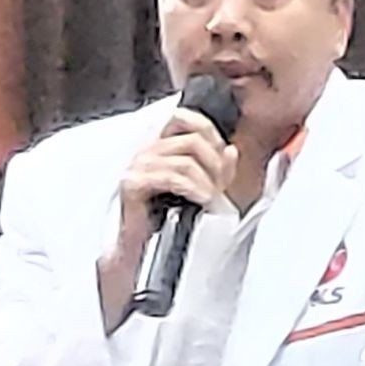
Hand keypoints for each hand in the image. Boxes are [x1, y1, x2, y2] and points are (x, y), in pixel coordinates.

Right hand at [108, 106, 240, 266]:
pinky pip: (171, 177)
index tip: (223, 157)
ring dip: (207, 180)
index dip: (211, 134)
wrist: (141, 247)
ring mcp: (138, 165)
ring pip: (185, 160)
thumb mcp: (200, 188)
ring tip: (212, 198)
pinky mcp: (133, 183)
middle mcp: (147, 149)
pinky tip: (201, 199)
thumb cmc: (166, 217)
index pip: (185, 118)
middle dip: (214, 163)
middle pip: (192, 140)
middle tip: (221, 185)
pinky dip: (193, 188)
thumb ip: (217, 168)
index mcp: (160, 144)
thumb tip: (231, 151)